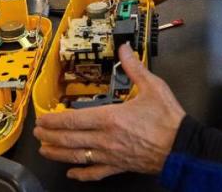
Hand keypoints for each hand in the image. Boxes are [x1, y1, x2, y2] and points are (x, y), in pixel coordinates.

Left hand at [34, 44, 185, 180]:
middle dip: (50, 136)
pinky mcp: (119, 167)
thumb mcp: (152, 87)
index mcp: (110, 118)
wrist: (183, 147)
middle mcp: (106, 139)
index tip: (43, 118)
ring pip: (77, 156)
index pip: (74, 119)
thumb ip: (134, 68)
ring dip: (58, 153)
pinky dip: (82, 173)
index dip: (54, 120)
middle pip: (70, 139)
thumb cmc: (168, 120)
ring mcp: (111, 155)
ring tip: (45, 150)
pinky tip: (72, 172)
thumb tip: (124, 49)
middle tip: (38, 133)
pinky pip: (96, 172)